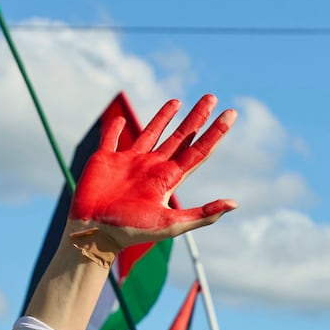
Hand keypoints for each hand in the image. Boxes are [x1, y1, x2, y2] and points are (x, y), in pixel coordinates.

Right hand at [69, 94, 237, 246]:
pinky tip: (120, 118)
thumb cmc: (132, 231)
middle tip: (211, 97)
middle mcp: (152, 167)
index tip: (231, 113)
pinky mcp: (105, 159)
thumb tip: (234, 204)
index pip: (198, 150)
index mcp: (168, 179)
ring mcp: (129, 162)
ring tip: (178, 101)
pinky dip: (115, 128)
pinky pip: (111, 138)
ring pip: (151, 132)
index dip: (215, 132)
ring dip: (164, 117)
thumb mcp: (171, 224)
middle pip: (181, 137)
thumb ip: (202, 215)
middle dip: (197, 118)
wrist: (95, 233)